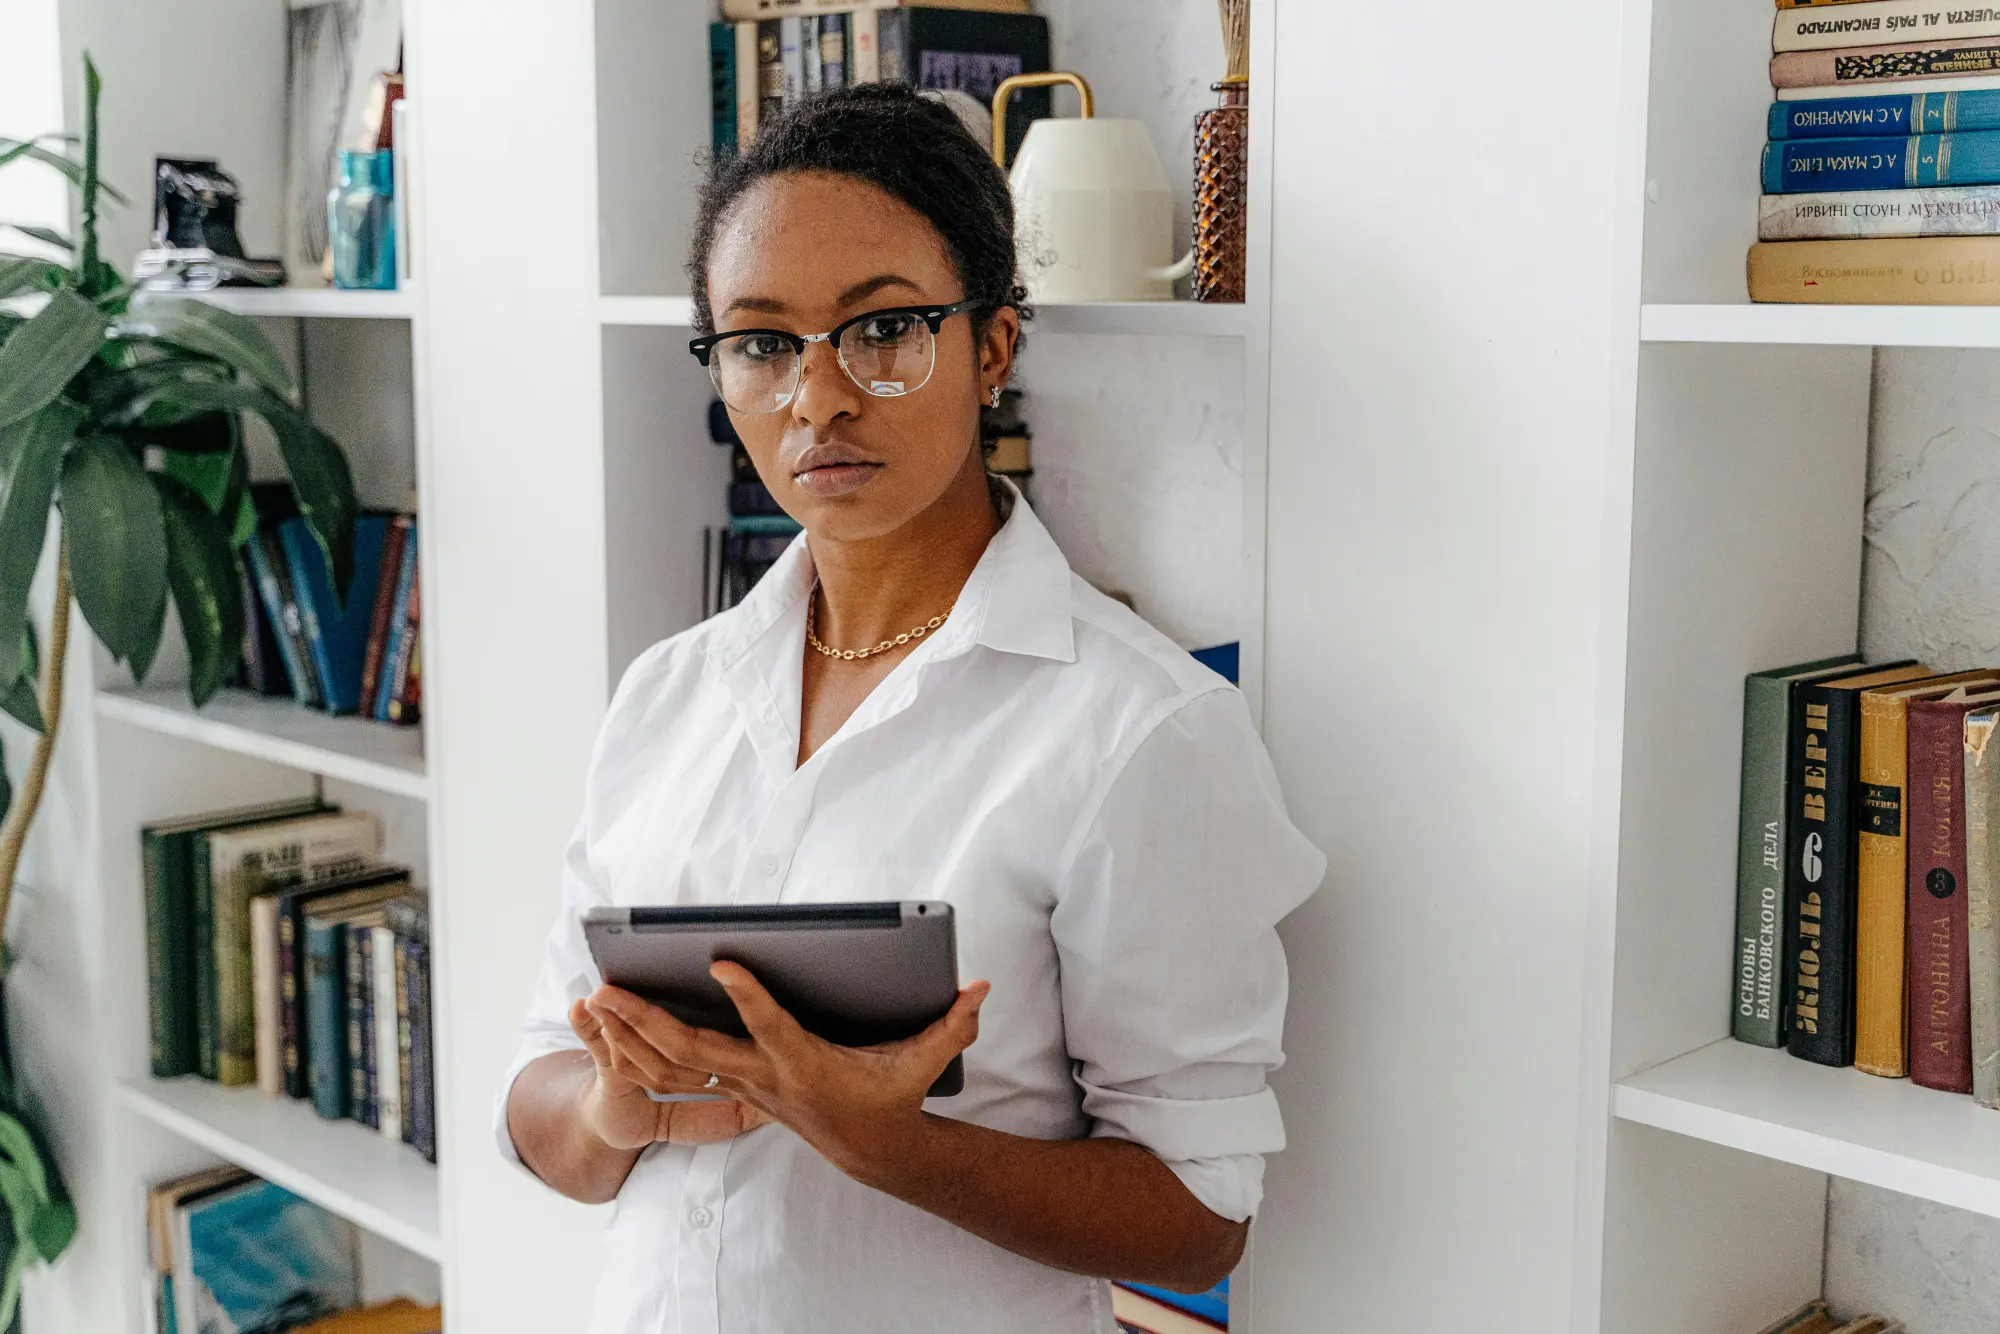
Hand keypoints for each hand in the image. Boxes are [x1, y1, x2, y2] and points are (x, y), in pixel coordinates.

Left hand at [590, 964, 988, 1185]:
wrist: (871, 1151)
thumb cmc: (892, 1097)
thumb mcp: (925, 1062)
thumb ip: (952, 1025)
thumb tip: (979, 987)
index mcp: (805, 1064)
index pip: (772, 1026)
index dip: (749, 995)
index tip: (722, 959)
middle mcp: (764, 1077)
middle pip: (695, 1050)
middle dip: (647, 1020)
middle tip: (610, 988)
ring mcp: (742, 1086)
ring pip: (673, 1064)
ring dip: (630, 1035)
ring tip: (597, 997)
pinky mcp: (734, 1087)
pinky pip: (676, 1074)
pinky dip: (641, 1052)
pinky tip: (614, 1026)